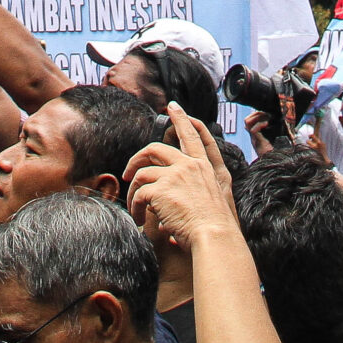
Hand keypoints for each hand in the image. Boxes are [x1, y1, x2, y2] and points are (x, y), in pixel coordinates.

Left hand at [125, 105, 238, 247]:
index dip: (181, 119)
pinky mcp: (161, 189)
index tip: (173, 107)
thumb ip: (194, 192)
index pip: (191, 136)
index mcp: (203, 166)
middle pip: (155, 148)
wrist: (214, 235)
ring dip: (134, 192)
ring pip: (142, 174)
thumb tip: (171, 199)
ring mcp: (175, 175)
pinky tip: (140, 219)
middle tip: (128, 173)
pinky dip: (135, 207)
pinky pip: (139, 194)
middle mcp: (189, 165)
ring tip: (135, 208)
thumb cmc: (214, 226)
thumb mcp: (213, 200)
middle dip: (137, 158)